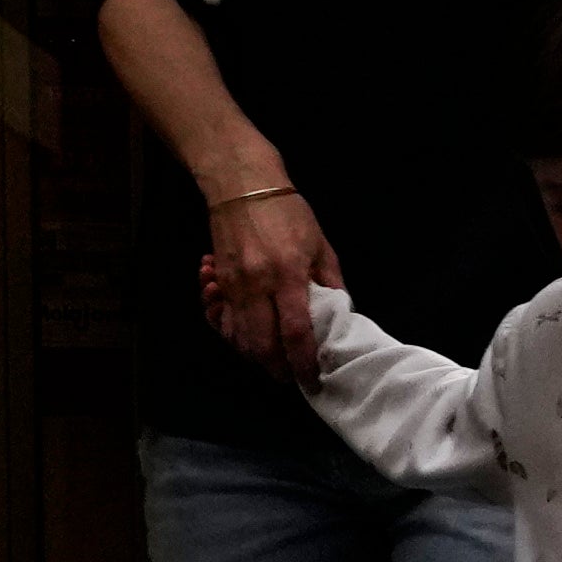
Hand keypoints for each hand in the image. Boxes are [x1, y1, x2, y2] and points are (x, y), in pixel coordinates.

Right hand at [203, 183, 340, 378]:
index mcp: (288, 276)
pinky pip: (222, 315)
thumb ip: (330, 284)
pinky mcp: (220, 277)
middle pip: (260, 342)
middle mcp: (257, 283)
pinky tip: (243, 331)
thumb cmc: (288, 213)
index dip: (303, 361)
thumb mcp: (320, 247)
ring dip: (252, 353)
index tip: (311, 378)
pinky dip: (230, 330)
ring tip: (271, 359)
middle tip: (289, 376)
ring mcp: (233, 281)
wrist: (242, 183)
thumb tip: (341, 316)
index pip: (295, 331)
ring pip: (237, 333)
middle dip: (274, 366)